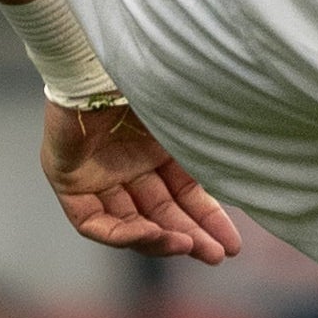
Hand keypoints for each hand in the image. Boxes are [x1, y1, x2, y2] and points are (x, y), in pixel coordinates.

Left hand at [42, 92, 243, 262]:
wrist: (104, 61)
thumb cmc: (150, 82)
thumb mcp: (188, 126)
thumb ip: (209, 158)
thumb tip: (251, 185)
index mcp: (157, 145)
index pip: (183, 194)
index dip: (207, 219)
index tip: (232, 246)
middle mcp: (128, 162)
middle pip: (159, 212)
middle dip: (189, 236)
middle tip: (216, 256)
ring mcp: (97, 172)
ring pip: (128, 222)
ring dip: (158, 239)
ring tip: (187, 246)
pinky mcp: (66, 178)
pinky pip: (92, 221)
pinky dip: (121, 233)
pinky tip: (151, 234)